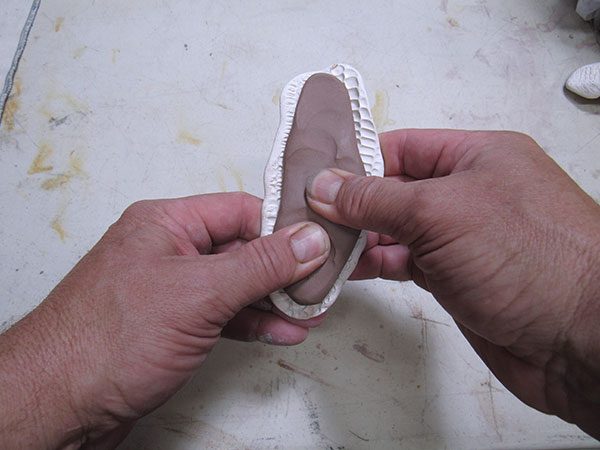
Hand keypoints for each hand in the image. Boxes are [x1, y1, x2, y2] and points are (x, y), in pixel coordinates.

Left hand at [0, 192, 329, 448]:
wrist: (59, 406)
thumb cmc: (104, 343)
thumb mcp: (197, 294)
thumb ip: (258, 265)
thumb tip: (307, 241)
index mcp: (166, 223)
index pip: (240, 211)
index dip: (284, 225)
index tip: (321, 241)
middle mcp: (168, 251)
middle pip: (242, 248)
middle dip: (285, 269)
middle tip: (323, 281)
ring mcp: (171, 290)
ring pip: (237, 285)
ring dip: (275, 300)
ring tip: (311, 311)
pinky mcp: (173, 325)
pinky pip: (225, 315)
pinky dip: (254, 323)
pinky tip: (282, 331)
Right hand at [306, 129, 599, 437]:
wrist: (580, 341)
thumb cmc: (532, 260)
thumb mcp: (443, 212)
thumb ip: (377, 198)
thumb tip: (326, 186)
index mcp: (478, 157)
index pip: (403, 146)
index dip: (357, 158)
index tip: (316, 174)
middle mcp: (470, 193)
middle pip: (396, 188)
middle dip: (351, 201)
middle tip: (306, 213)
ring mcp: (462, 238)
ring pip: (396, 228)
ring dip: (358, 236)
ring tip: (318, 243)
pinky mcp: (455, 277)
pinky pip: (403, 261)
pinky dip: (374, 264)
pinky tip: (347, 268)